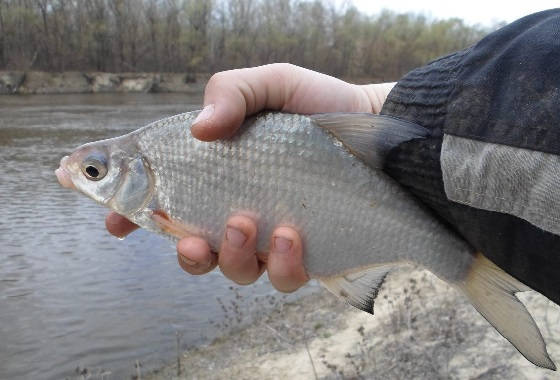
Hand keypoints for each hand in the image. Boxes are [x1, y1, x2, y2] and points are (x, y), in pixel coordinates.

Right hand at [105, 63, 394, 291]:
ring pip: (234, 270)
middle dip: (184, 255)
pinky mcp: (304, 255)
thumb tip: (200, 130)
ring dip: (230, 256)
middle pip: (193, 250)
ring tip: (248, 223)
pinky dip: (280, 263)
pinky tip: (292, 234)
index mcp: (217, 174)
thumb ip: (230, 93)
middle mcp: (237, 209)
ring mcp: (269, 237)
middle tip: (189, 237)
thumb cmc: (318, 106)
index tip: (113, 221)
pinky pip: (282, 277)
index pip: (162, 199)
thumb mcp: (270, 84)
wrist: (377, 132)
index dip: (130, 214)